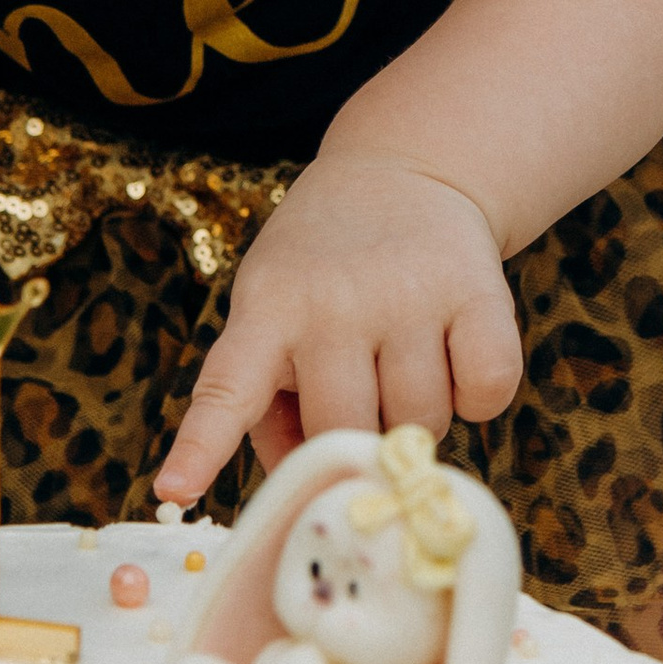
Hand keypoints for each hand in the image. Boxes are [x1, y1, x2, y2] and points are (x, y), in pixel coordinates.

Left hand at [154, 150, 521, 505]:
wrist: (405, 174)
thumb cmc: (323, 273)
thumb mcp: (272, 314)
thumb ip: (270, 408)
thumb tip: (309, 486)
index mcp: (268, 308)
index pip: (228, 385)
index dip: (202, 445)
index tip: (175, 489)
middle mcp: (334, 299)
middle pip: (343, 430)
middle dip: (355, 436)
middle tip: (361, 397)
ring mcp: (408, 293)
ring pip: (420, 421)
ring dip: (416, 419)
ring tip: (404, 366)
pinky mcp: (479, 291)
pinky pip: (487, 393)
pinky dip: (476, 398)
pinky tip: (456, 361)